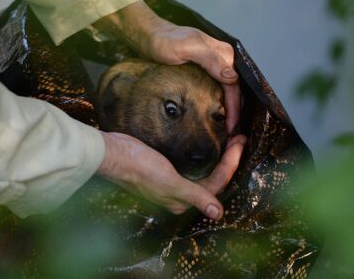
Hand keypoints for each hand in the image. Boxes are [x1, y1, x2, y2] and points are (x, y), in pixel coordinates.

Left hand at [93, 1, 240, 133]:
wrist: (151, 35)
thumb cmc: (165, 42)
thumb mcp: (186, 48)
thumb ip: (210, 60)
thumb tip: (232, 78)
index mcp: (223, 53)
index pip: (235, 86)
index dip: (234, 108)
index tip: (229, 128)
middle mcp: (224, 57)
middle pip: (235, 89)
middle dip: (235, 111)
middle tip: (229, 133)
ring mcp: (216, 62)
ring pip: (229, 89)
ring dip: (229, 108)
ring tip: (225, 127)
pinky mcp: (207, 68)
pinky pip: (220, 86)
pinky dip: (221, 101)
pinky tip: (216, 113)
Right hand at [98, 132, 246, 219]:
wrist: (114, 154)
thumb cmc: (140, 168)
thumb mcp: (171, 182)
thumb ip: (196, 196)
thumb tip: (218, 215)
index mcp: (181, 200)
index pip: (216, 183)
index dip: (230, 164)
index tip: (239, 143)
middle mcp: (177, 193)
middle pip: (211, 178)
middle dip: (228, 160)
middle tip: (239, 138)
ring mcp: (170, 181)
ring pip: (202, 171)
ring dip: (218, 157)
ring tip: (230, 141)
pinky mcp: (163, 168)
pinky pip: (190, 165)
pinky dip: (202, 155)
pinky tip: (206, 146)